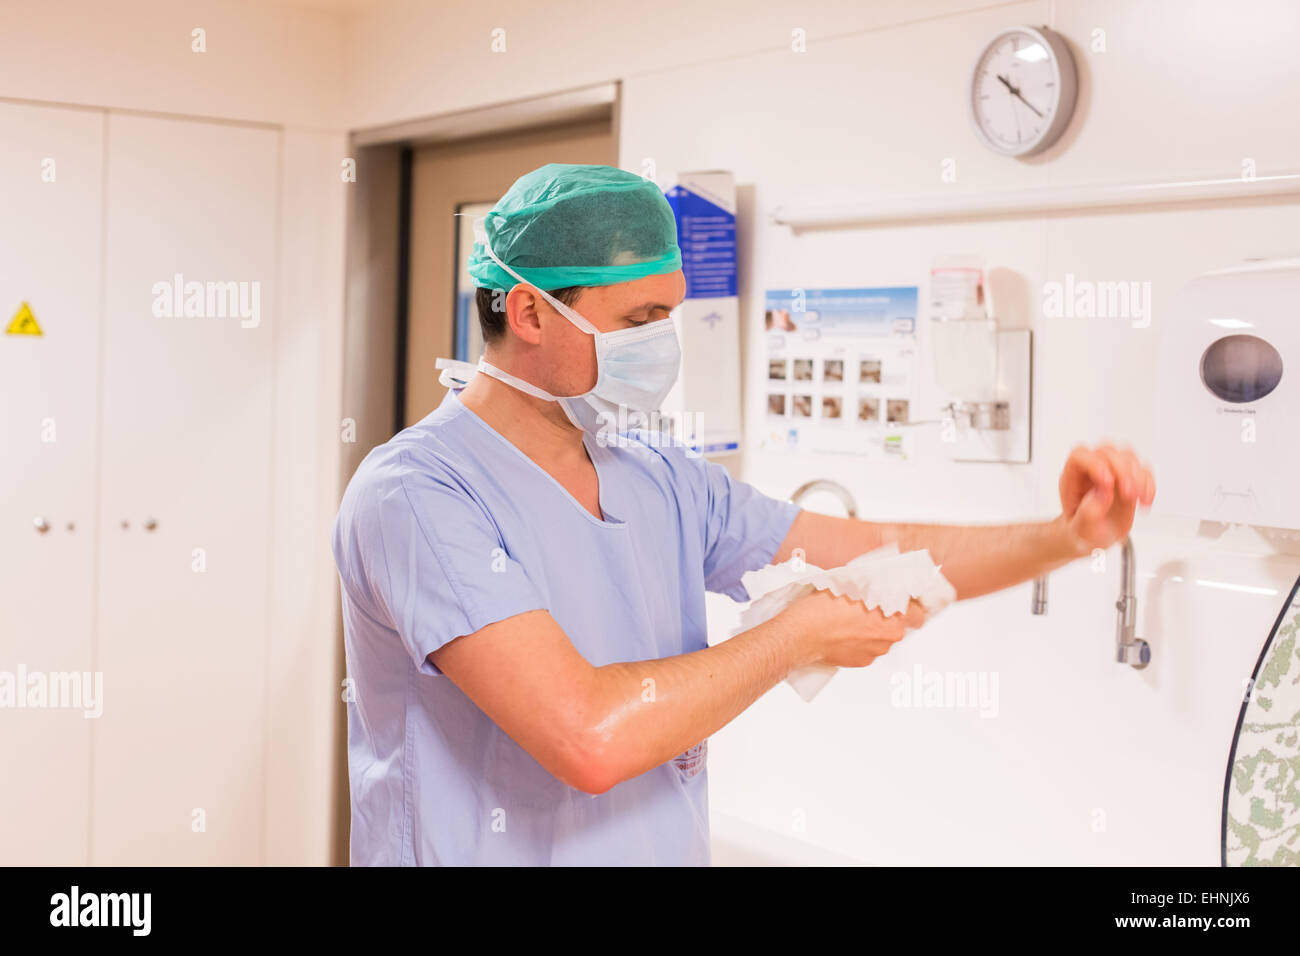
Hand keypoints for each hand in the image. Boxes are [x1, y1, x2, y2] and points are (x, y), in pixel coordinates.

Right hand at [779, 589, 925, 669]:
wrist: (800, 635)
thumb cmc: (822, 608)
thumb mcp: (852, 584)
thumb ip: (874, 587)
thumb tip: (883, 583)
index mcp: (892, 618)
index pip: (918, 614)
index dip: (910, 606)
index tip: (901, 601)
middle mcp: (888, 639)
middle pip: (898, 626)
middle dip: (887, 617)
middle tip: (869, 606)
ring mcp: (874, 653)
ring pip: (881, 638)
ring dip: (872, 630)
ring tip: (850, 620)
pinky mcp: (860, 662)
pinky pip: (866, 649)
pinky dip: (859, 642)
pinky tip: (843, 633)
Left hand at [1058, 444, 1155, 554]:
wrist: (1098, 536)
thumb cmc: (1084, 531)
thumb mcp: (1081, 529)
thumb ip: (1088, 513)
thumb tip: (1102, 493)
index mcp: (1072, 478)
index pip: (1080, 456)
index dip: (1095, 464)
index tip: (1108, 483)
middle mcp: (1091, 470)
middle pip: (1107, 452)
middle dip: (1122, 471)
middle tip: (1129, 495)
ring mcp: (1111, 470)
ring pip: (1127, 455)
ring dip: (1138, 476)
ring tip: (1138, 499)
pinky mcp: (1129, 477)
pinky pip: (1143, 469)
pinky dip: (1148, 484)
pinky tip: (1145, 502)